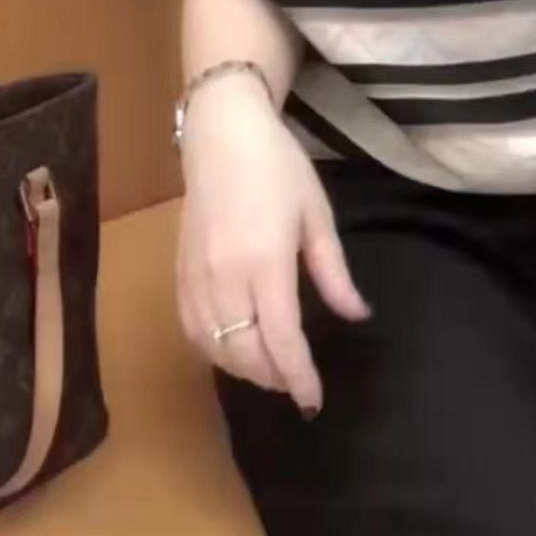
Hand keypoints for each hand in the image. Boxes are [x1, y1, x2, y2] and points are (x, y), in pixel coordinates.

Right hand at [174, 73, 368, 414]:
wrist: (221, 134)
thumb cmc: (278, 168)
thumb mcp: (317, 217)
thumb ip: (334, 273)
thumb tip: (356, 315)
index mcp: (265, 263)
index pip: (282, 340)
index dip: (299, 377)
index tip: (314, 401)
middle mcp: (225, 278)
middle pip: (245, 352)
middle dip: (273, 378)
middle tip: (298, 383)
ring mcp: (196, 277)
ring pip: (214, 347)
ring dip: (243, 369)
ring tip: (271, 369)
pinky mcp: (178, 273)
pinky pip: (192, 329)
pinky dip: (213, 351)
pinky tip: (233, 350)